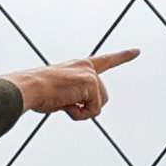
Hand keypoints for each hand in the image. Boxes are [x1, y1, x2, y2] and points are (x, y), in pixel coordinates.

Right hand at [11, 49, 134, 117]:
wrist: (28, 88)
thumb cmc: (37, 92)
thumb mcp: (58, 92)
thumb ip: (74, 96)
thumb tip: (75, 109)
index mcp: (79, 65)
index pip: (106, 61)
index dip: (123, 57)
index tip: (137, 51)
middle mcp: (87, 67)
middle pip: (102, 98)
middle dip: (85, 108)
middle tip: (62, 102)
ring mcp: (90, 75)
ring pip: (98, 106)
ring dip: (81, 112)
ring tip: (62, 103)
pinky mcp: (91, 84)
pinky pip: (93, 111)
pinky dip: (78, 115)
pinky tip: (64, 105)